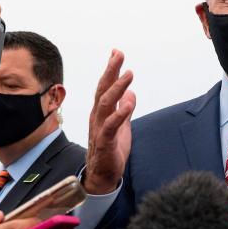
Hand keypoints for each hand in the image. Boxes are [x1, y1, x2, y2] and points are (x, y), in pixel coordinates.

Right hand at [83, 50, 135, 194]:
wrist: (102, 176)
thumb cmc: (110, 150)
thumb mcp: (121, 125)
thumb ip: (125, 109)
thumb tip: (130, 92)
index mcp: (101, 112)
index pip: (104, 86)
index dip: (110, 69)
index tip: (116, 52)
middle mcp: (97, 117)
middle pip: (102, 89)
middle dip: (111, 71)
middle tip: (119, 54)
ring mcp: (99, 129)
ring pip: (105, 104)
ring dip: (117, 87)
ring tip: (129, 74)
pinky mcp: (104, 143)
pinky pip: (110, 126)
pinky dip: (119, 114)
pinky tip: (128, 103)